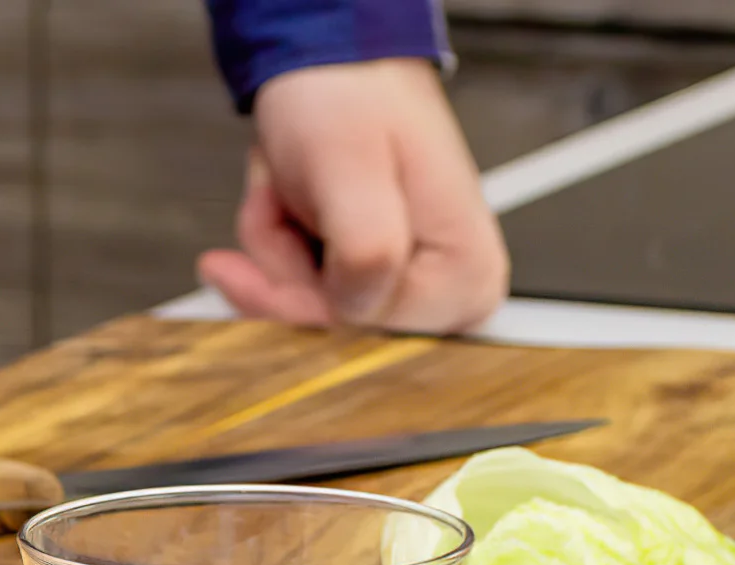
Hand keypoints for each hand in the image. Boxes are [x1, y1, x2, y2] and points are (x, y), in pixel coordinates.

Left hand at [197, 59, 508, 334]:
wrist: (332, 61)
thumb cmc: (348, 96)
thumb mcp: (351, 169)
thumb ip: (366, 256)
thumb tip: (359, 313)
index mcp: (465, 277)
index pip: (363, 333)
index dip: (302, 295)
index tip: (269, 246)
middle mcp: (449, 294)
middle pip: (335, 329)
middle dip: (287, 267)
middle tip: (281, 200)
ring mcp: (412, 289)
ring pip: (312, 312)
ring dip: (278, 251)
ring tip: (289, 189)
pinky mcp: (376, 280)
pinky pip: (306, 294)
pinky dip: (281, 249)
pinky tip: (289, 203)